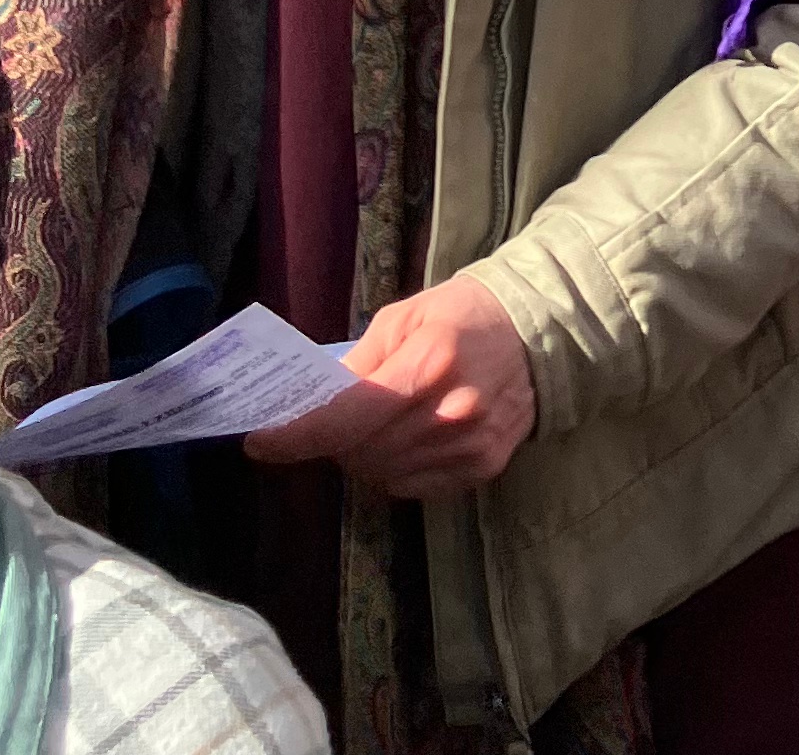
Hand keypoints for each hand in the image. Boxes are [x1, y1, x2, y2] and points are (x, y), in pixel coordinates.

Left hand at [245, 274, 533, 498]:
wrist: (540, 329)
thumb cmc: (462, 313)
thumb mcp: (404, 317)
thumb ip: (358, 363)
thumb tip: (313, 407)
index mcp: (428, 362)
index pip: (346, 416)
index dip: (297, 434)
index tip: (259, 442)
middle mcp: (450, 411)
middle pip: (359, 451)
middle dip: (333, 440)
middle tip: (332, 420)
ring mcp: (469, 445)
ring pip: (382, 474)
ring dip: (365, 455)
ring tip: (376, 426)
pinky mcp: (482, 467)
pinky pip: (413, 485)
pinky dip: (397, 467)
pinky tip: (410, 437)